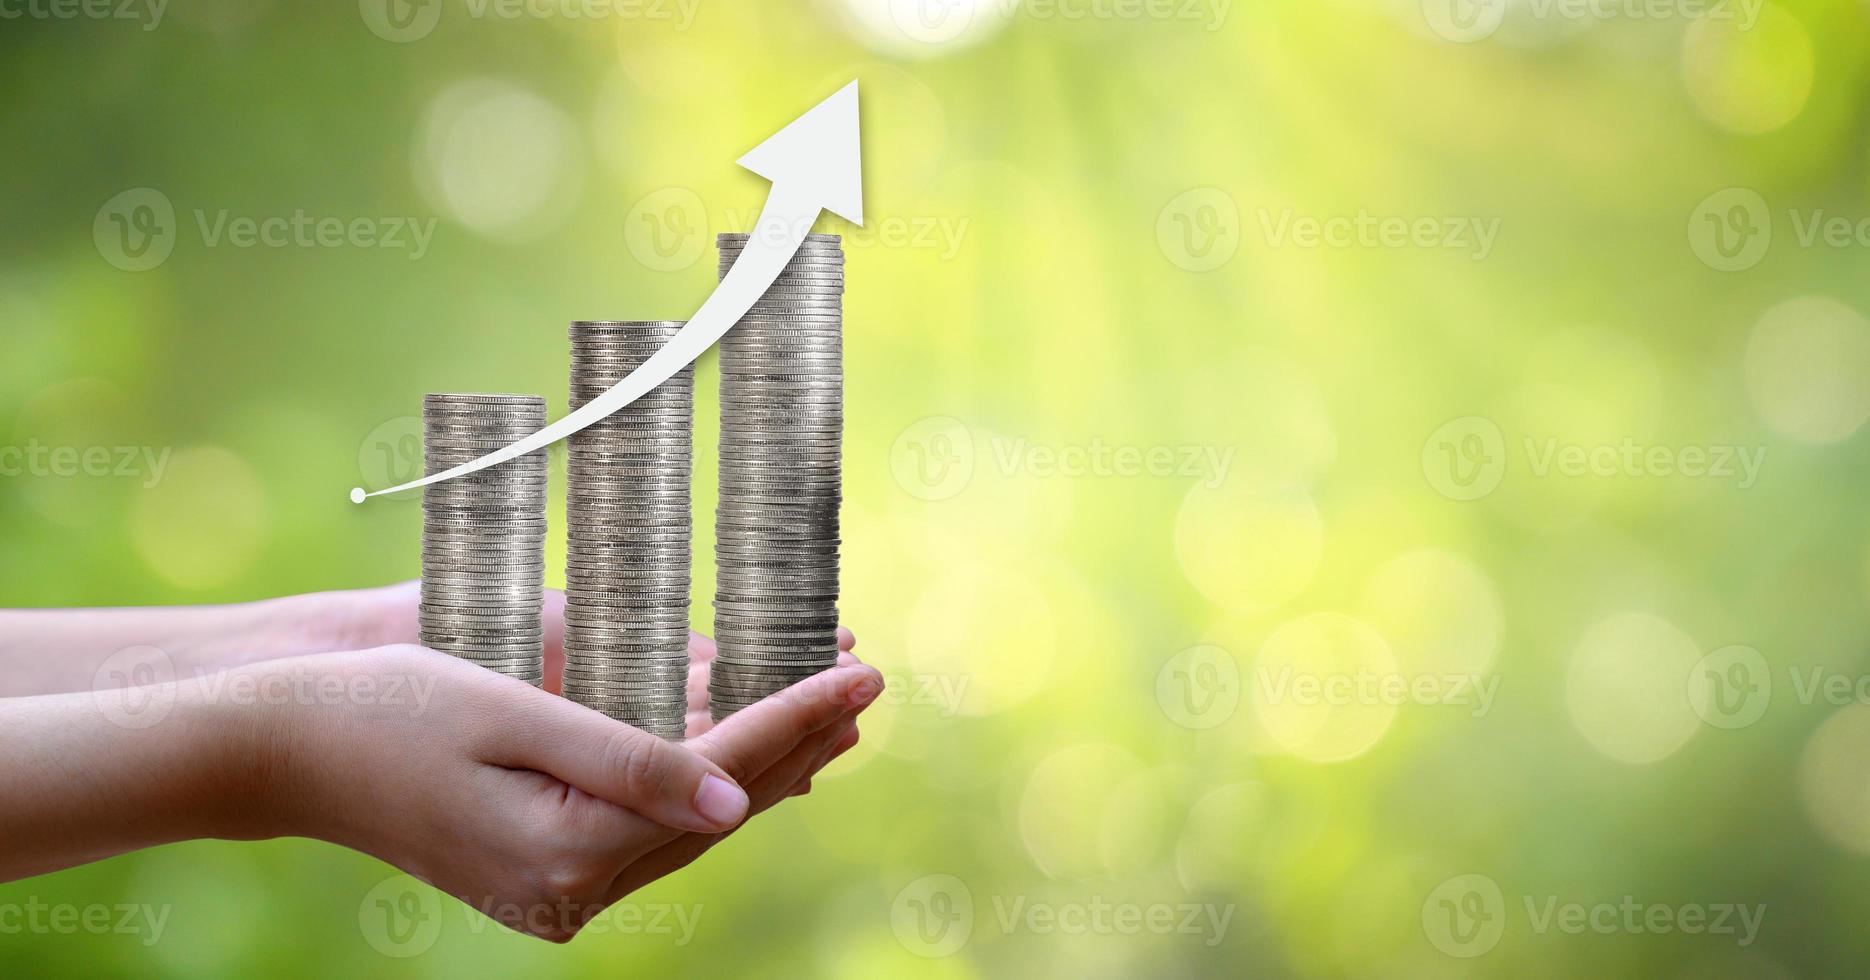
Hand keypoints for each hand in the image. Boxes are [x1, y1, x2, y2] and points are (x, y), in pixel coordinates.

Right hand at [268, 643, 880, 940]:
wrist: (283, 751)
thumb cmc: (389, 708)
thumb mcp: (512, 714)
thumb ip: (628, 758)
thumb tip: (735, 801)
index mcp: (568, 846)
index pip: (719, 775)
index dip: (797, 717)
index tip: (861, 671)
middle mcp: (570, 886)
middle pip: (719, 808)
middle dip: (797, 743)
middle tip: (866, 687)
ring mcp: (554, 892)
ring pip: (691, 824)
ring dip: (761, 767)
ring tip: (828, 718)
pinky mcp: (539, 878)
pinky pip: (648, 829)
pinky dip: (703, 786)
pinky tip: (742, 755)